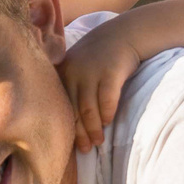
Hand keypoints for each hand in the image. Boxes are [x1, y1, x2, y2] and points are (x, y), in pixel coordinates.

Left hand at [59, 17, 146, 149]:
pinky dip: (107, 113)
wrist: (124, 33)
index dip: (64, 127)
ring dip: (94, 129)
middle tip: (85, 149)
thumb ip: (70, 86)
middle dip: (79, 133)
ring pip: (88, 109)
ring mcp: (91, 72)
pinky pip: (106, 99)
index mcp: (62, 73)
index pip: (59, 106)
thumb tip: (69, 120)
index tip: (68, 143)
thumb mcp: (77, 64)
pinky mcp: (110, 72)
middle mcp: (73, 72)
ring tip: (98, 142)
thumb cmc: (100, 55)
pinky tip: (109, 122)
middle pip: (73, 111)